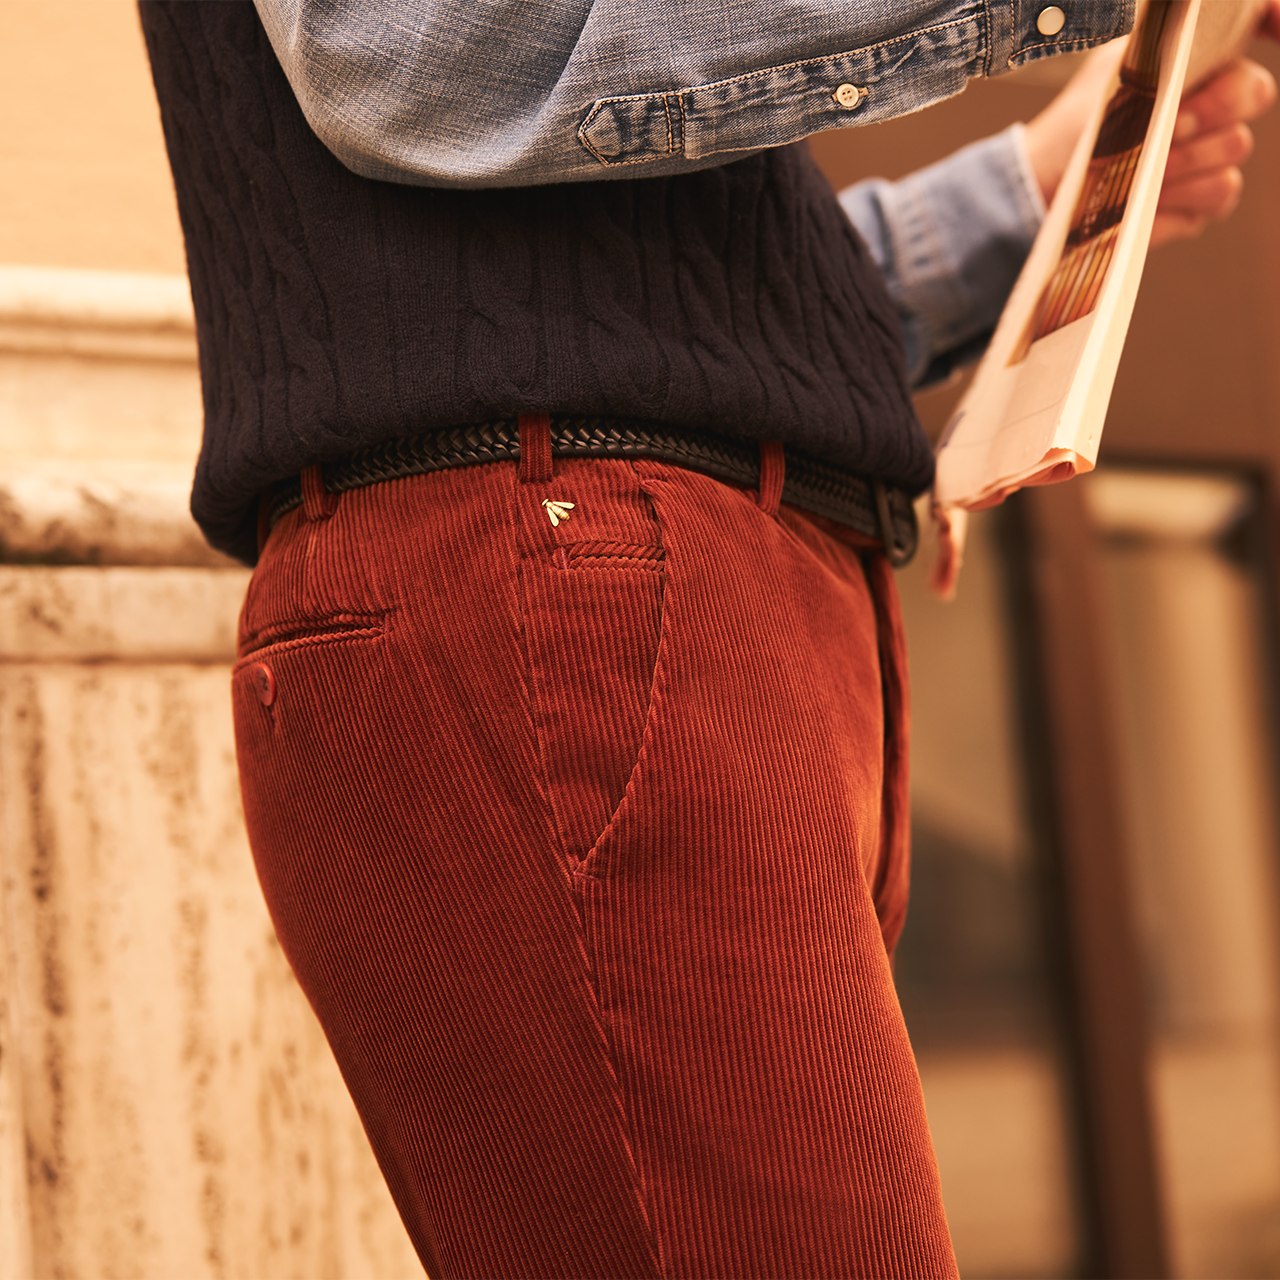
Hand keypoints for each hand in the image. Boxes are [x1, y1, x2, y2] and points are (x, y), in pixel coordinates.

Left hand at [1023, 1, 1278, 247]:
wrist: (1047, 190)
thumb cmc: (1076, 129)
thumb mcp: (1113, 77)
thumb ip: (1162, 50)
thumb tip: (1196, 21)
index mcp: (1194, 63)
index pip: (1253, 24)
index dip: (1276, 17)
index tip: (1277, 24)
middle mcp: (1213, 104)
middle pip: (1256, 92)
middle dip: (1212, 108)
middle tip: (1170, 124)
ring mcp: (1211, 154)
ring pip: (1235, 147)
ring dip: (1185, 159)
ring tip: (1143, 166)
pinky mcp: (1201, 201)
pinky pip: (1219, 193)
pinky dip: (1180, 197)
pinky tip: (1148, 198)